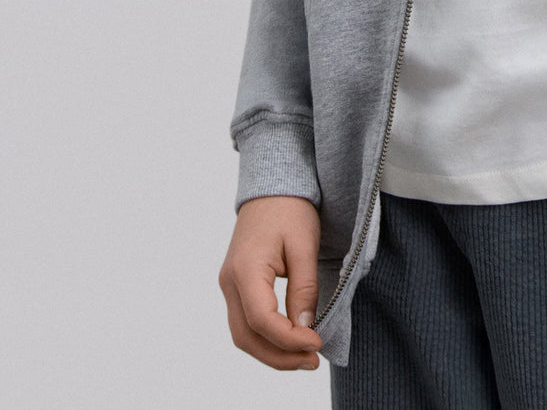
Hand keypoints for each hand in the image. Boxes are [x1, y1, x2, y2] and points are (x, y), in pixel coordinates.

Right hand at [219, 195, 323, 369]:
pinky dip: (266, 338)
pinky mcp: (237, 286)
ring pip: (243, 334)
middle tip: (313, 361)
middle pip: (246, 336)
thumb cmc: (290, 209)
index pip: (261, 320)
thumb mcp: (304, 246)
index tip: (317, 343)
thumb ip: (303, 288)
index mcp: (245, 269)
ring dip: (272, 352)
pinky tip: (290, 341)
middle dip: (279, 356)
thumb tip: (304, 328)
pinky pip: (246, 322)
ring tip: (304, 357)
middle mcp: (229, 282)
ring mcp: (229, 285)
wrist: (271, 187)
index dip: (288, 339)